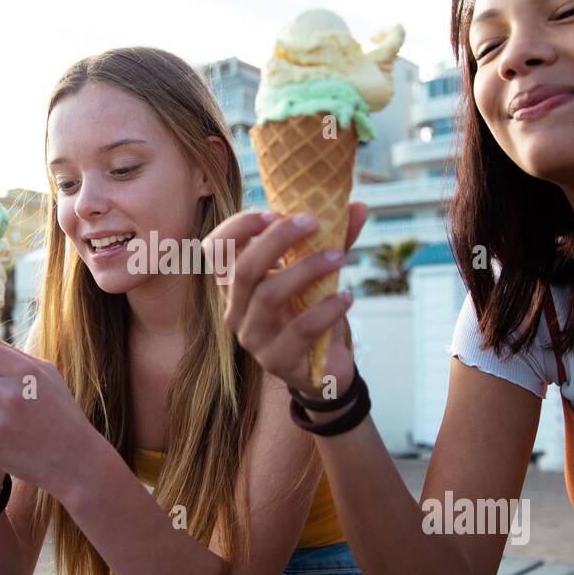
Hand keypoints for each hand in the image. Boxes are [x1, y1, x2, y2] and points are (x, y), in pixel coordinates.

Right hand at [202, 202, 367, 396]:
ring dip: (306, 269)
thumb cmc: (310, 313)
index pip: (215, 250)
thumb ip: (332, 240)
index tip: (273, 213)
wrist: (323, 368)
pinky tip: (347, 297)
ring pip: (268, 296)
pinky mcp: (278, 361)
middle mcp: (236, 311)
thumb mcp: (316, 275)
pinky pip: (300, 329)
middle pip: (243, 269)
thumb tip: (358, 206)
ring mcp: (254, 339)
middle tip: (312, 222)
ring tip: (339, 257)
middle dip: (277, 239)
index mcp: (236, 286)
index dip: (238, 228)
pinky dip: (326, 309)